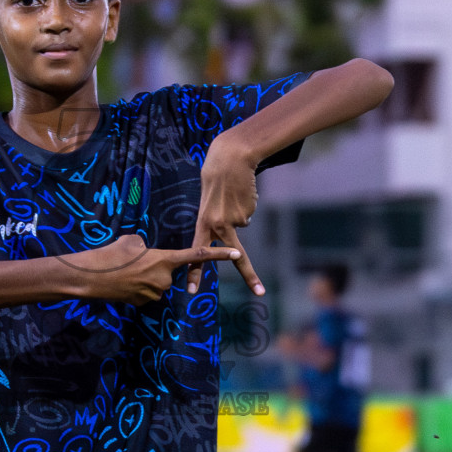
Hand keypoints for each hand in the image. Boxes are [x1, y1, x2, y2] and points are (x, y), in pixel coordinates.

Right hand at [67, 234, 239, 303]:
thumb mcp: (131, 240)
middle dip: (154, 267)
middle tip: (132, 263)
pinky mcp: (144, 304)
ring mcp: (154, 294)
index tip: (236, 254)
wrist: (91, 278)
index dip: (219, 254)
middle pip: (168, 272)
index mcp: (165, 260)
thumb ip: (146, 245)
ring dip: (143, 278)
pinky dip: (136, 288)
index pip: (197, 256)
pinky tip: (122, 284)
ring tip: (124, 272)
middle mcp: (164, 279)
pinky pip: (146, 293)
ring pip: (156, 283)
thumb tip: (147, 251)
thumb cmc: (111, 254)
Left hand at [187, 134, 262, 294]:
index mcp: (204, 223)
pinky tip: (240, 191)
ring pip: (241, 224)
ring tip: (232, 193)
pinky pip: (247, 213)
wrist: (230, 159)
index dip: (195, 273)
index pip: (198, 253)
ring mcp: (236, 219)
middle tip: (260, 292)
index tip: (191, 291)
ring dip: (238, 210)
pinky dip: (246, 203)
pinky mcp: (248, 212)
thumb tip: (240, 228)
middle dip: (249, 275)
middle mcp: (219, 225)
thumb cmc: (215, 177)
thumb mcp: (208, 202)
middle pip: (235, 255)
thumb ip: (217, 220)